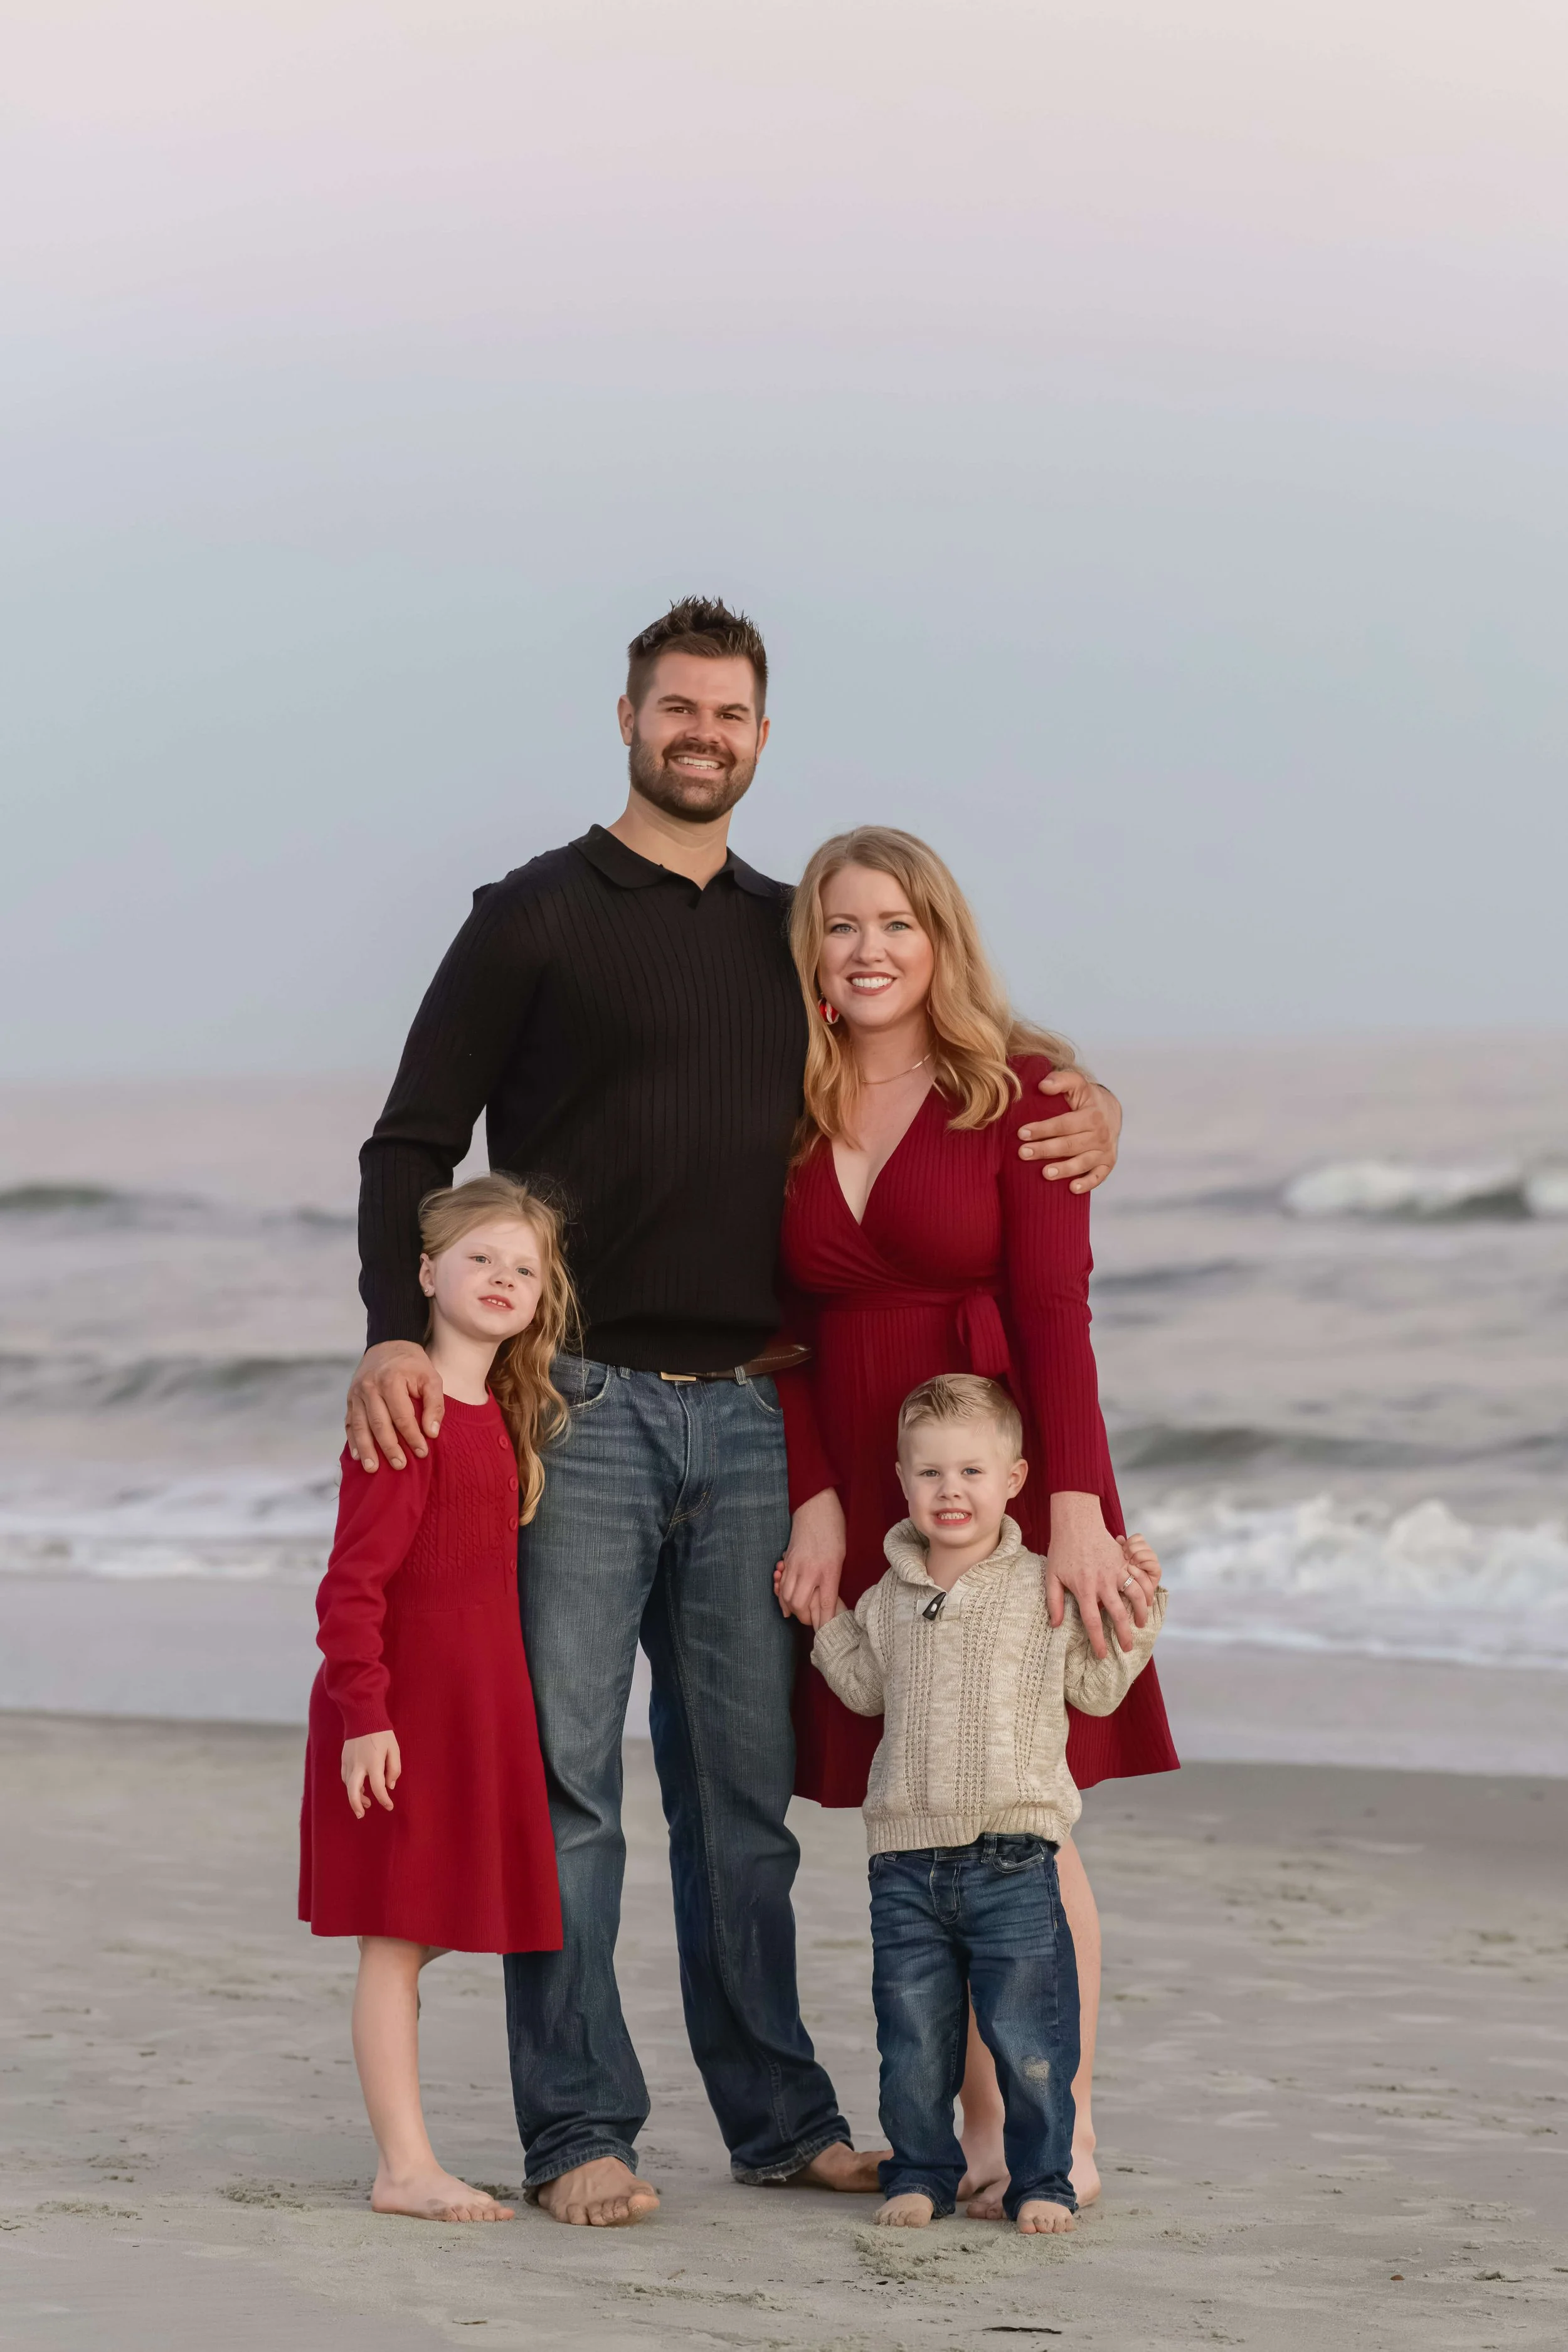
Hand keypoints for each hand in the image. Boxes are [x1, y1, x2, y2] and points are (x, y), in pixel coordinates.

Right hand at [342, 1730, 400, 1817]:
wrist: (363, 1716)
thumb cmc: (382, 1733)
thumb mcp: (394, 1749)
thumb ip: (394, 1769)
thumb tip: (389, 1786)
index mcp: (373, 1762)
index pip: (378, 1787)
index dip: (384, 1800)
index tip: (389, 1806)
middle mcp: (358, 1764)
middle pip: (353, 1791)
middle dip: (356, 1805)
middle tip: (362, 1815)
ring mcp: (349, 1762)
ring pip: (348, 1785)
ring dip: (355, 1796)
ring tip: (365, 1802)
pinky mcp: (343, 1759)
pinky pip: (345, 1777)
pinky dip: (351, 1786)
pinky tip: (359, 1787)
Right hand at [346, 1342, 444, 1471]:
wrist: (388, 1344)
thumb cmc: (413, 1365)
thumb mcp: (431, 1377)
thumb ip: (435, 1404)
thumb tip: (432, 1432)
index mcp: (390, 1380)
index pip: (402, 1416)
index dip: (412, 1436)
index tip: (422, 1452)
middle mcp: (369, 1387)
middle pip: (379, 1424)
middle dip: (389, 1448)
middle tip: (400, 1466)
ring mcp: (356, 1393)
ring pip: (360, 1426)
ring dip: (367, 1449)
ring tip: (373, 1469)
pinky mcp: (350, 1398)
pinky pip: (349, 1422)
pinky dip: (352, 1440)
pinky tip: (357, 1456)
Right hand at [774, 1487, 845, 1629]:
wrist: (815, 1506)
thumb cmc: (833, 1529)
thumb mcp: (840, 1556)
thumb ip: (832, 1579)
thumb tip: (823, 1600)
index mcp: (829, 1570)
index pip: (826, 1603)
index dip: (824, 1622)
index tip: (825, 1634)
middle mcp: (810, 1570)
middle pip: (801, 1605)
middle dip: (805, 1618)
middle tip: (812, 1621)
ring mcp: (795, 1565)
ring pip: (787, 1597)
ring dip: (793, 1609)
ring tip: (800, 1613)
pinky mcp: (787, 1561)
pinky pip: (781, 1585)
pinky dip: (782, 1597)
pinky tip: (787, 1603)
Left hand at [1017, 1071, 1121, 1193]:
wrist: (1110, 1111)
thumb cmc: (1086, 1099)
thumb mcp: (1076, 1084)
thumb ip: (1060, 1080)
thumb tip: (1042, 1085)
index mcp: (1092, 1115)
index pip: (1063, 1124)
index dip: (1042, 1129)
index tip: (1022, 1133)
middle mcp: (1100, 1135)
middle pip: (1069, 1145)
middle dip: (1045, 1150)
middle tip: (1023, 1153)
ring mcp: (1105, 1151)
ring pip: (1082, 1163)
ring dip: (1064, 1169)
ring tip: (1045, 1173)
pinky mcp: (1107, 1164)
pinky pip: (1098, 1177)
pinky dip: (1087, 1184)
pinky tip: (1072, 1189)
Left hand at [1044, 1492, 1150, 1657]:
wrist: (1077, 1523)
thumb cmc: (1062, 1550)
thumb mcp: (1051, 1576)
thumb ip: (1054, 1601)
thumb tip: (1055, 1625)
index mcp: (1083, 1588)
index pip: (1092, 1621)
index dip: (1098, 1640)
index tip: (1103, 1654)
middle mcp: (1102, 1582)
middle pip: (1118, 1614)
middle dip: (1124, 1635)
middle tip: (1127, 1648)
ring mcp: (1115, 1571)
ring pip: (1135, 1596)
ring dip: (1141, 1613)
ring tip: (1141, 1625)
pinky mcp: (1123, 1562)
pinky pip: (1139, 1579)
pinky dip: (1145, 1592)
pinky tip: (1146, 1601)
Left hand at [1120, 1532, 1161, 1605]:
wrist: (1124, 1595)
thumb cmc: (1119, 1576)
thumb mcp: (1116, 1561)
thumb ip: (1119, 1549)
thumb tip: (1120, 1538)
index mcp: (1137, 1548)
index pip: (1139, 1537)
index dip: (1131, 1541)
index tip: (1123, 1550)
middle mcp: (1146, 1554)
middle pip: (1144, 1543)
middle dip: (1133, 1549)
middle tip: (1126, 1558)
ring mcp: (1152, 1563)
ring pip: (1150, 1553)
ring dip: (1139, 1557)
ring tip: (1131, 1565)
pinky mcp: (1156, 1572)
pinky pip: (1154, 1564)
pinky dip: (1144, 1565)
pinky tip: (1136, 1569)